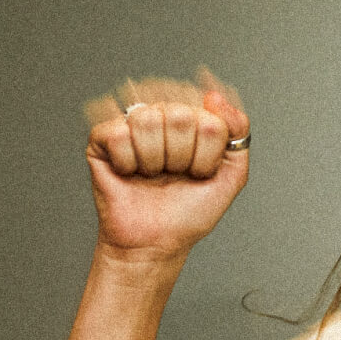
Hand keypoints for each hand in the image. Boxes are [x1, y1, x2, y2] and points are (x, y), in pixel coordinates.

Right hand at [80, 68, 250, 258]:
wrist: (156, 243)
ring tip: (153, 174)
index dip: (208, 155)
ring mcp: (133, 124)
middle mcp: (164, 116)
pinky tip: (130, 172)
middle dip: (182, 157)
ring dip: (155, 160)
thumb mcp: (231, 176)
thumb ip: (238, 132)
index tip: (200, 171)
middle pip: (180, 115)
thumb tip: (215, 96)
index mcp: (196, 120)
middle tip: (175, 175)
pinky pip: (118, 134)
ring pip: (148, 119)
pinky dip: (128, 163)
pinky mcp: (102, 137)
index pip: (211, 118)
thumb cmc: (188, 213)